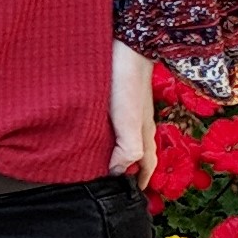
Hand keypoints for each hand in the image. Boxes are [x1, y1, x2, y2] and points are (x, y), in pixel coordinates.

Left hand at [109, 42, 156, 186]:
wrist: (126, 43)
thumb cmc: (128, 83)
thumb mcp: (130, 122)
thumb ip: (128, 149)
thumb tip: (118, 172)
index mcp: (145, 133)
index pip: (147, 165)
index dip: (141, 181)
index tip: (132, 195)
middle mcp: (138, 123)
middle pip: (136, 152)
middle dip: (127, 168)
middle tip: (111, 182)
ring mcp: (127, 109)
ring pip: (123, 136)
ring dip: (113, 150)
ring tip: (96, 160)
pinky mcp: (114, 96)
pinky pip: (112, 121)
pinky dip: (104, 131)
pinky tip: (90, 129)